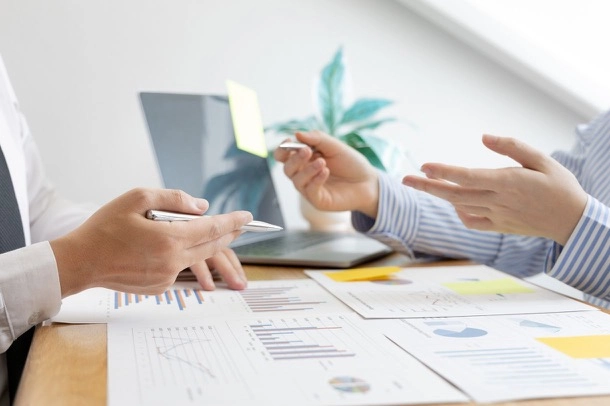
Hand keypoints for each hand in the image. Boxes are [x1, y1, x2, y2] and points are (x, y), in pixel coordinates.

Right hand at [50, 188, 252, 296]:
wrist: (81, 262)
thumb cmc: (105, 227)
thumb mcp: (137, 199)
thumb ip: (173, 199)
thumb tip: (202, 206)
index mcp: (170, 238)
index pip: (212, 228)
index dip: (232, 221)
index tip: (248, 216)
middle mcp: (173, 261)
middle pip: (212, 246)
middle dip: (229, 234)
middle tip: (241, 225)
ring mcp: (167, 277)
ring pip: (197, 258)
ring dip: (208, 246)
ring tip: (215, 235)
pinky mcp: (160, 286)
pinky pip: (180, 267)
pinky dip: (184, 256)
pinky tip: (175, 248)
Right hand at [274, 131, 379, 217]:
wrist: (368, 182)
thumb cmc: (350, 163)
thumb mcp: (335, 146)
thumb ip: (317, 139)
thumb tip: (297, 134)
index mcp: (304, 160)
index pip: (284, 156)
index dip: (282, 149)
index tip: (288, 142)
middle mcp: (304, 174)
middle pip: (287, 168)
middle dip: (294, 159)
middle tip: (307, 151)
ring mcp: (309, 189)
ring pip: (296, 180)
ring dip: (307, 170)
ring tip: (322, 162)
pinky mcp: (318, 200)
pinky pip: (310, 191)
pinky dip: (316, 180)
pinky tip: (325, 171)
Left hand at [402, 135, 587, 244]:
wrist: (573, 221)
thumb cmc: (559, 185)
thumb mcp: (542, 159)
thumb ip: (512, 147)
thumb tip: (483, 137)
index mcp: (508, 183)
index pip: (468, 177)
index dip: (444, 172)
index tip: (424, 166)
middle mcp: (498, 201)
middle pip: (455, 194)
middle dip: (428, 186)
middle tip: (405, 179)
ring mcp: (497, 216)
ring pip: (460, 206)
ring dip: (439, 196)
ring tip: (420, 184)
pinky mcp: (499, 226)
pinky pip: (472, 222)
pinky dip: (459, 213)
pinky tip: (454, 202)